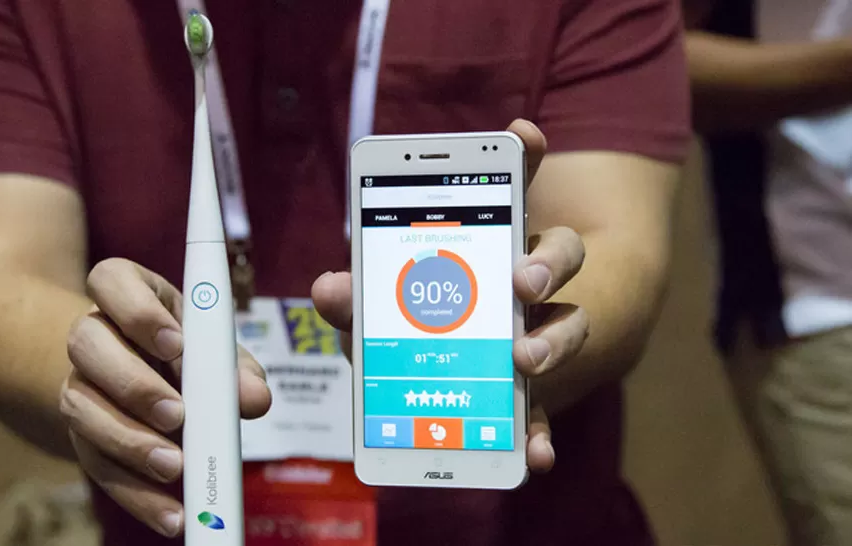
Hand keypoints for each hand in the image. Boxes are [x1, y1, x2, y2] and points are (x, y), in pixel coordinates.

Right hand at [58, 258, 270, 536]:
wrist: (145, 376)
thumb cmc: (189, 350)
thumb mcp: (215, 348)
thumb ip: (236, 368)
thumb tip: (254, 398)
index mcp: (125, 292)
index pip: (111, 280)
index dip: (138, 311)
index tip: (175, 343)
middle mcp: (92, 333)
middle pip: (88, 345)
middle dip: (134, 384)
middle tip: (177, 414)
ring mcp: (79, 383)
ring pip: (82, 407)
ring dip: (130, 441)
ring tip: (175, 465)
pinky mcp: (81, 435)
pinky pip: (97, 463)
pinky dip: (136, 492)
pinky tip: (170, 513)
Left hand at [312, 119, 588, 472]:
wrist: (456, 384)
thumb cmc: (409, 329)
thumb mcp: (377, 310)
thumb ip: (356, 297)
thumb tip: (328, 287)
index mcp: (488, 244)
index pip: (514, 188)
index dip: (523, 157)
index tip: (521, 133)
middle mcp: (524, 280)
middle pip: (558, 253)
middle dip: (544, 261)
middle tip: (521, 280)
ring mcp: (537, 334)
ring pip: (568, 323)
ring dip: (551, 340)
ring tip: (524, 360)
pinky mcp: (532, 395)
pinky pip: (546, 410)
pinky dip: (541, 433)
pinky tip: (536, 456)